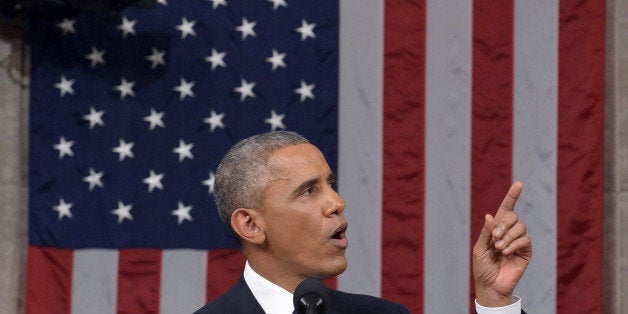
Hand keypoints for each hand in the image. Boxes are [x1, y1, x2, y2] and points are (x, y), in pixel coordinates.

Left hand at [472, 181, 531, 306]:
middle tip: (494, 238)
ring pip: (521, 227)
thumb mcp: (479, 248)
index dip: (512, 196)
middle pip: (513, 216)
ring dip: (508, 236)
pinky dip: (514, 244)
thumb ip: (486, 232)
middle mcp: (509, 232)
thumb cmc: (482, 267)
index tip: (519, 184)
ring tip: (499, 248)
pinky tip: (506, 253)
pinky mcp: (526, 252)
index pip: (506, 209)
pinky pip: (525, 240)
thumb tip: (490, 215)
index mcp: (496, 228)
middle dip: (503, 224)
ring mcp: (519, 241)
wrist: (490, 285)